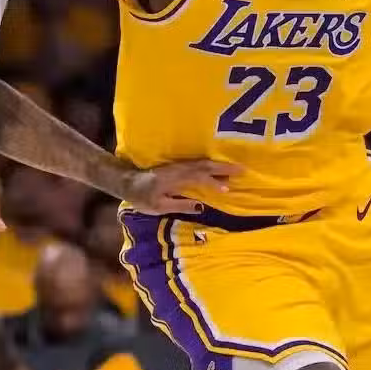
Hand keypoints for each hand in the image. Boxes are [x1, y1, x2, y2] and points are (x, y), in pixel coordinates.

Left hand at [119, 159, 240, 215]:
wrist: (128, 181)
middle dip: (223, 168)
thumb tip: (202, 206)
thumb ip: (180, 205)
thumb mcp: (159, 207)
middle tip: (242, 170)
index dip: (213, 183)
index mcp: (174, 179)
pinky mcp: (178, 165)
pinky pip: (198, 163)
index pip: (198, 178)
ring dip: (219, 165)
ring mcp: (178, 165)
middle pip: (204, 165)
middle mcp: (178, 168)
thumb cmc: (142, 197)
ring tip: (235, 169)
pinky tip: (218, 168)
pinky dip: (211, 165)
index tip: (228, 189)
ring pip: (202, 162)